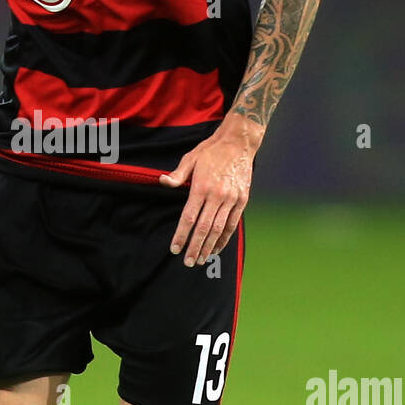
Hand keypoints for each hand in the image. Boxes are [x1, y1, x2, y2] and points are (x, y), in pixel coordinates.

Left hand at [159, 123, 254, 264]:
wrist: (239, 143)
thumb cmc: (211, 150)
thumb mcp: (190, 159)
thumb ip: (177, 175)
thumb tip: (162, 182)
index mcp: (201, 187)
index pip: (189, 218)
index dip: (181, 235)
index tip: (175, 249)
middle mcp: (217, 196)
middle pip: (204, 228)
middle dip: (195, 247)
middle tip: (188, 262)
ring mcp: (231, 199)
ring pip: (219, 229)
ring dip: (209, 246)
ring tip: (201, 259)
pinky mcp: (242, 200)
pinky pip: (232, 224)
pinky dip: (224, 238)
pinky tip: (217, 247)